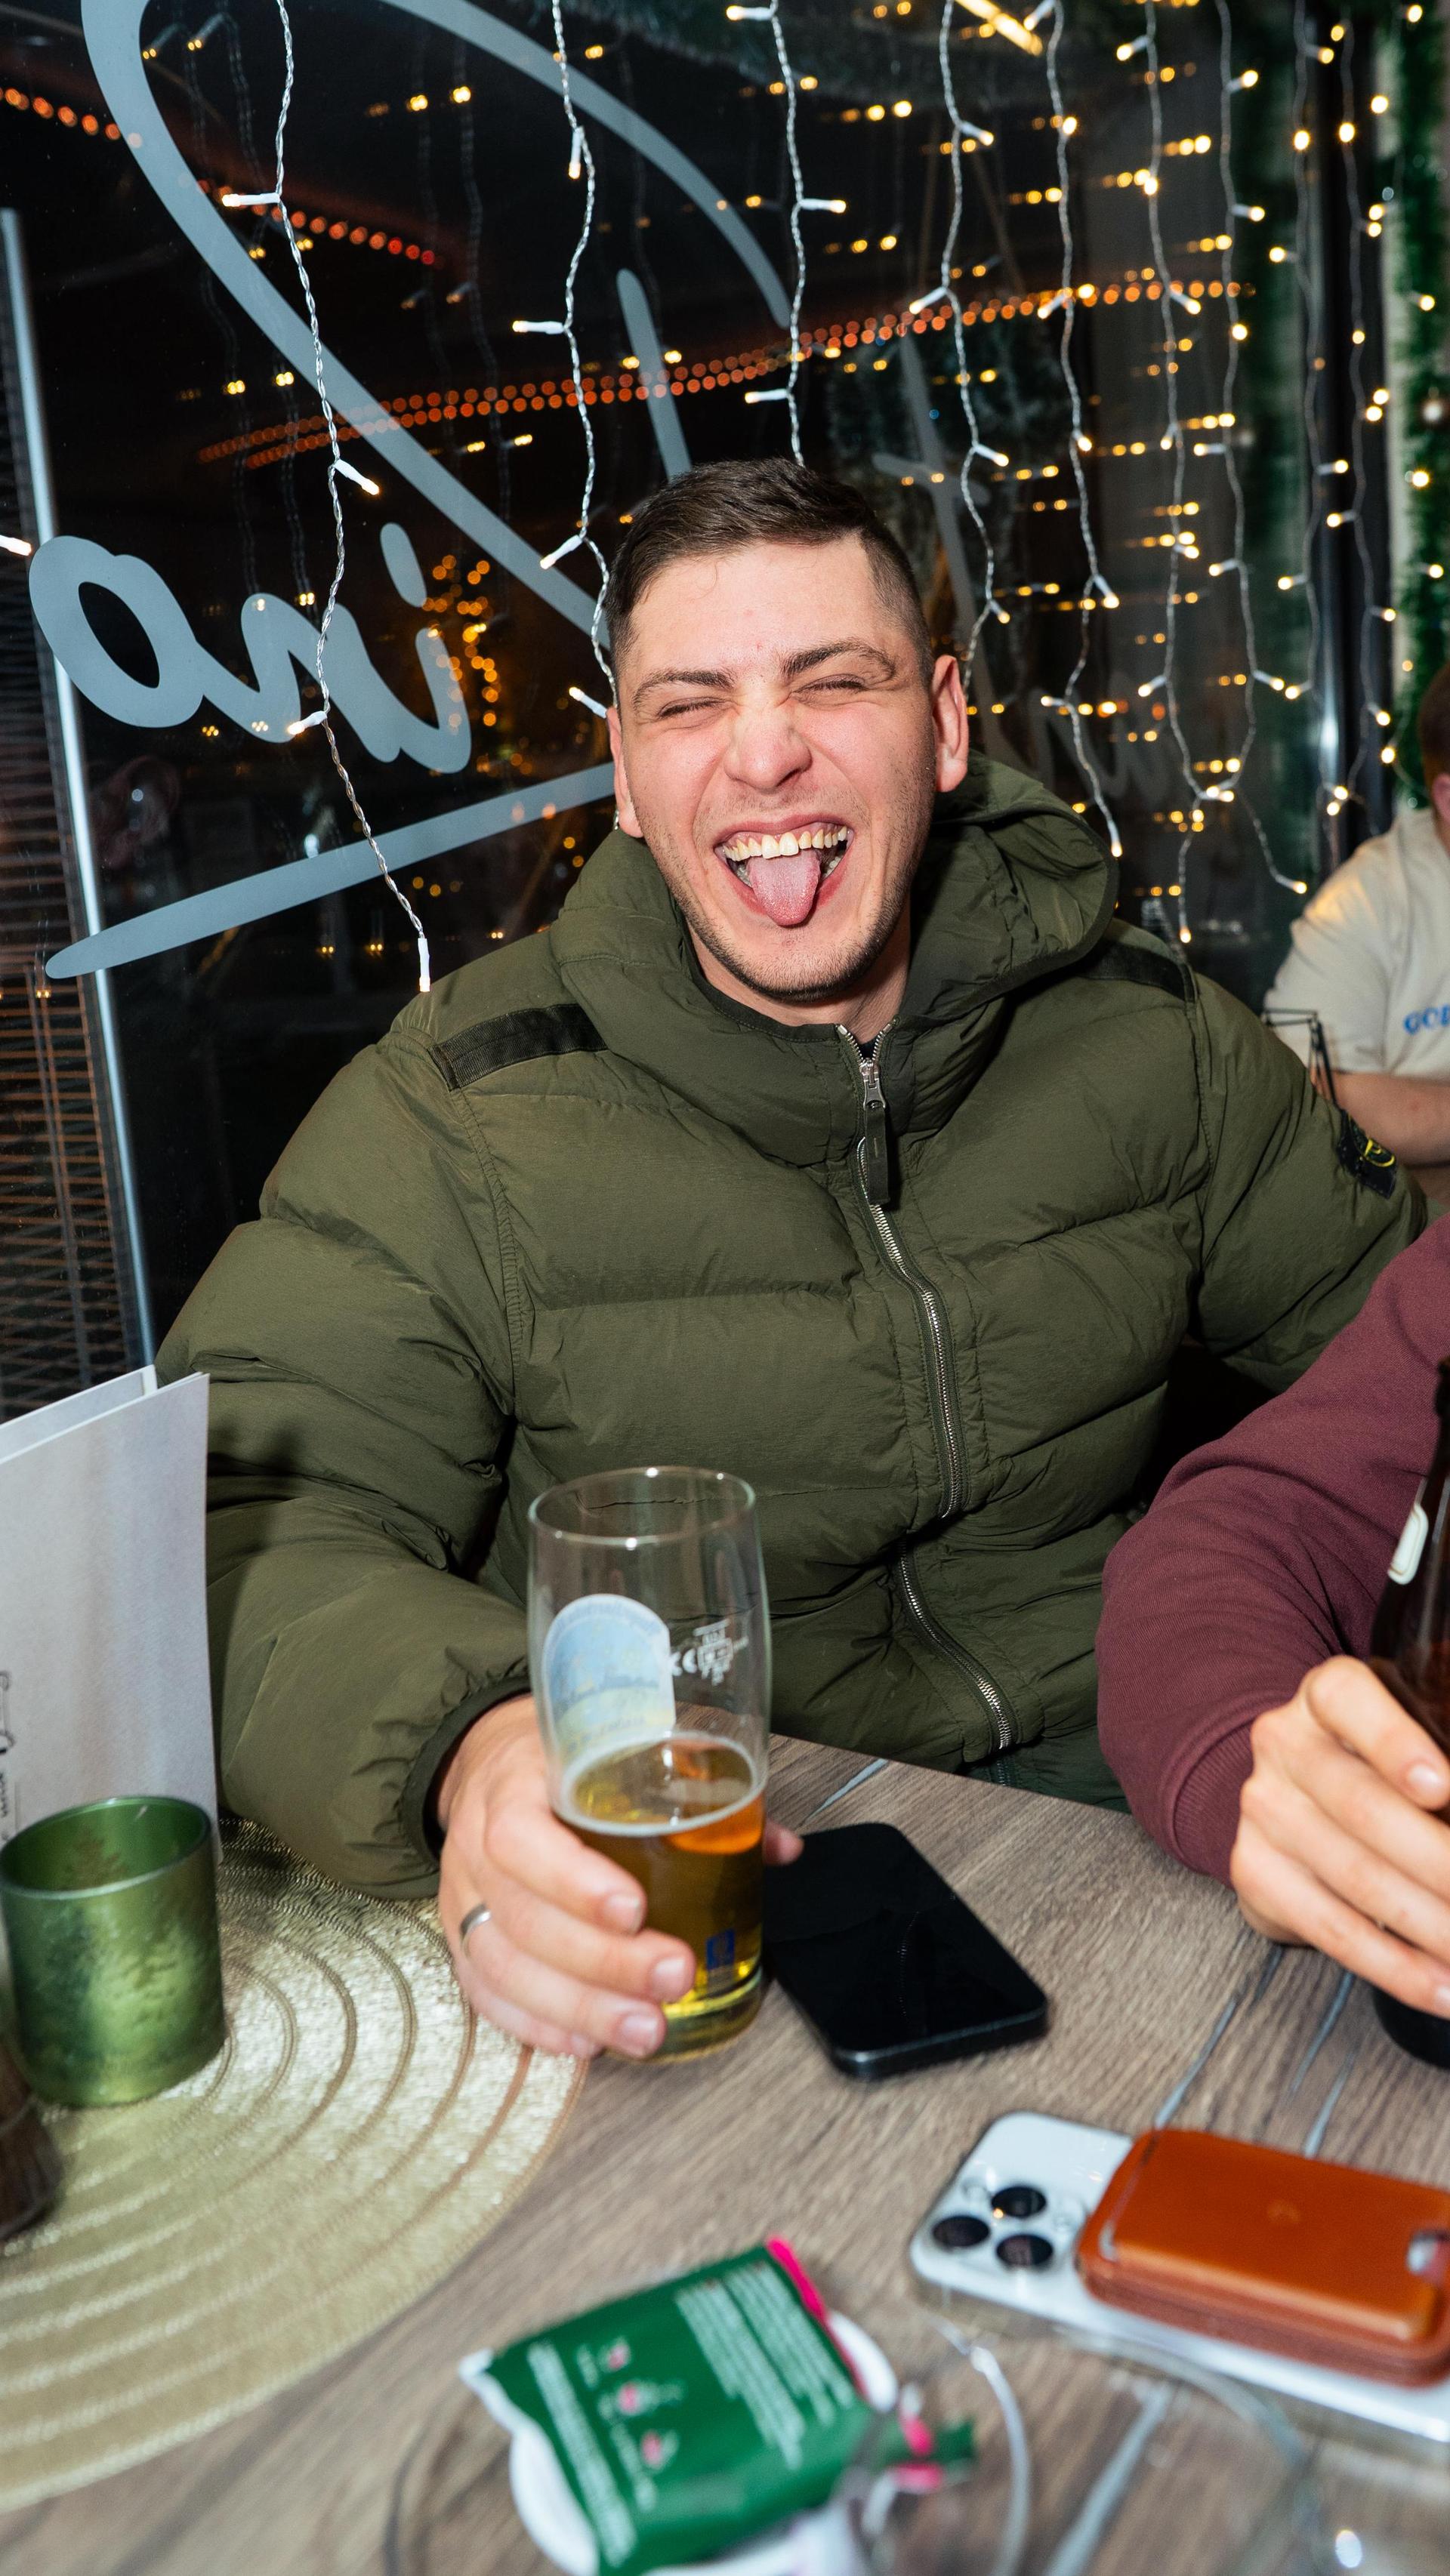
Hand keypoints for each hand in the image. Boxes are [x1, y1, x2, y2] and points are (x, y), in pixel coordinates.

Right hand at [436, 1697, 801, 2059]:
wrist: (492, 1762)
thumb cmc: (566, 1763)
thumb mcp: (618, 1750)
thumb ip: (699, 1791)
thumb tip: (780, 1846)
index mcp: (513, 1785)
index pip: (521, 1836)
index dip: (573, 1881)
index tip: (635, 1910)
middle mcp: (475, 1843)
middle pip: (523, 1917)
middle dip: (601, 1962)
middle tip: (672, 1977)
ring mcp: (461, 1895)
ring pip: (502, 1966)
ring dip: (578, 2006)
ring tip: (644, 2031)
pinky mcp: (458, 1936)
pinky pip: (486, 1992)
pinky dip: (536, 2023)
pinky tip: (586, 2042)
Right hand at [1231, 1656, 1449, 2015]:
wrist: (1296, 1795)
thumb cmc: (1380, 1764)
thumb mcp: (1414, 1732)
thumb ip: (1445, 1758)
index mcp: (1327, 1694)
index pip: (1348, 1700)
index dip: (1395, 1742)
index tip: (1441, 1786)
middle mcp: (1283, 1742)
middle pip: (1364, 1807)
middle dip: (1442, 1865)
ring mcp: (1262, 1807)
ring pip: (1356, 1877)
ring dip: (1432, 1927)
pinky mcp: (1253, 1869)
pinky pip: (1331, 1927)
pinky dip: (1396, 1966)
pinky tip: (1442, 1986)